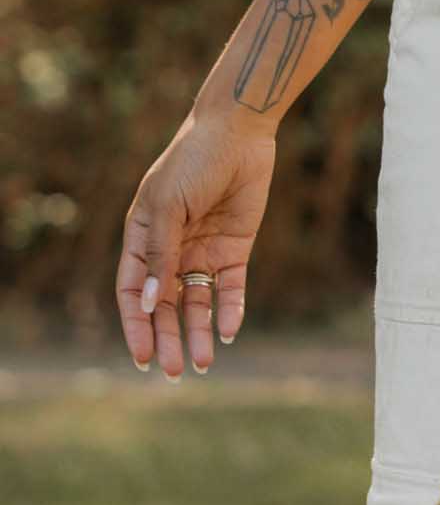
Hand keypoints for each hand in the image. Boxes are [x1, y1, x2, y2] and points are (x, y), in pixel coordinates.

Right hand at [117, 112, 276, 378]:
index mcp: (143, 238)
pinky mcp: (235, 248)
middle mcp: (171, 250)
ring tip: (203, 363)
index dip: (136, 325)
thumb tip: (150, 303)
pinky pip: (230, 288)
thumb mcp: (169, 206)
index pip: (134, 292)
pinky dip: (229, 310)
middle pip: (166, 306)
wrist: (239, 132)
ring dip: (198, 332)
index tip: (142, 357)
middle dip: (168, 339)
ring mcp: (203, 250)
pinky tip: (229, 331)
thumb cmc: (193, 161)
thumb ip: (160, 254)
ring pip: (197, 303)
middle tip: (173, 372)